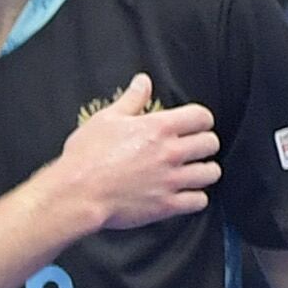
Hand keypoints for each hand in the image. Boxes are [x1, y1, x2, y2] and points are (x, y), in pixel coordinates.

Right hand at [39, 73, 218, 234]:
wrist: (77, 193)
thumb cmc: (87, 157)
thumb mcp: (106, 119)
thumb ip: (131, 99)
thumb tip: (143, 82)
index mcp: (158, 128)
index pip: (201, 117)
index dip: (201, 119)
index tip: (195, 124)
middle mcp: (170, 153)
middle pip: (210, 144)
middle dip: (205, 144)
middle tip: (195, 148)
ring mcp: (170, 180)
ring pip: (210, 173)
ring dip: (205, 171)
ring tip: (195, 171)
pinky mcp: (166, 205)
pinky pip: (198, 201)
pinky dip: (196, 198)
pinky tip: (187, 194)